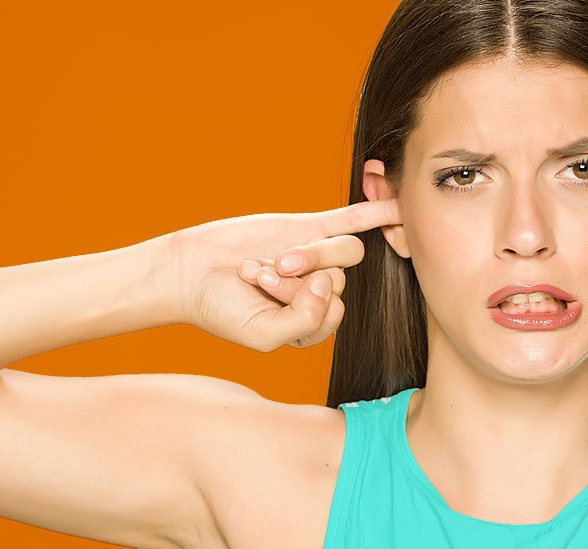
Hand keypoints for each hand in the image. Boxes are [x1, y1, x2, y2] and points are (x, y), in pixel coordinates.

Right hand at [168, 199, 399, 351]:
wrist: (189, 273)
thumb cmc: (223, 310)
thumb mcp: (263, 334)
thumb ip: (305, 323)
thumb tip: (330, 284)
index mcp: (313, 322)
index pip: (334, 313)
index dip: (306, 307)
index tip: (267, 303)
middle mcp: (319, 289)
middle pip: (339, 281)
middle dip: (298, 283)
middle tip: (259, 279)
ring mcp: (316, 256)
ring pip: (343, 253)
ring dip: (308, 256)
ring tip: (271, 263)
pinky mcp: (306, 226)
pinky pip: (352, 219)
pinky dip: (377, 213)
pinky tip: (398, 207)